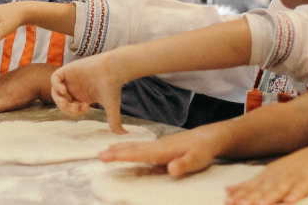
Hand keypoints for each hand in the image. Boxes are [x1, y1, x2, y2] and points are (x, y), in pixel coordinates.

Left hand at [50, 53, 125, 132]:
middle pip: (62, 102)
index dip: (74, 112)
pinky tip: (64, 90)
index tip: (86, 108)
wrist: (114, 70)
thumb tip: (124, 134)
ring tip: (67, 101)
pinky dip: (56, 85)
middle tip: (74, 107)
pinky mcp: (69, 70)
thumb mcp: (111, 107)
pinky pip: (55, 78)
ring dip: (59, 99)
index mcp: (82, 97)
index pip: (70, 108)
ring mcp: (71, 79)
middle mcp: (75, 89)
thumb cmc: (113, 87)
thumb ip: (114, 121)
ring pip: (56, 92)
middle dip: (66, 108)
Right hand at [99, 127, 219, 175]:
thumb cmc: (203, 151)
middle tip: (99, 156)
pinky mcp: (160, 145)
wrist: (209, 137)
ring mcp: (157, 144)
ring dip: (119, 148)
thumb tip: (171, 169)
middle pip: (132, 149)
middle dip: (115, 152)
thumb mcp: (197, 160)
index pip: (139, 154)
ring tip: (105, 151)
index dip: (123, 156)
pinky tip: (124, 148)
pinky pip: (139, 147)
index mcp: (162, 151)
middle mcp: (156, 146)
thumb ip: (184, 165)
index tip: (107, 157)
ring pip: (134, 146)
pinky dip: (128, 147)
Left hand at [224, 147, 307, 204]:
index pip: (250, 189)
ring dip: (270, 197)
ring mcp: (291, 179)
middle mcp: (276, 179)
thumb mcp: (265, 177)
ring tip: (261, 204)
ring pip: (280, 189)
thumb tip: (226, 190)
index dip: (238, 197)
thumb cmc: (285, 171)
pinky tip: (290, 201)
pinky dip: (296, 194)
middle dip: (250, 198)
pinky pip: (302, 189)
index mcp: (265, 179)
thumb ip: (247, 185)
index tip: (226, 203)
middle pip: (262, 190)